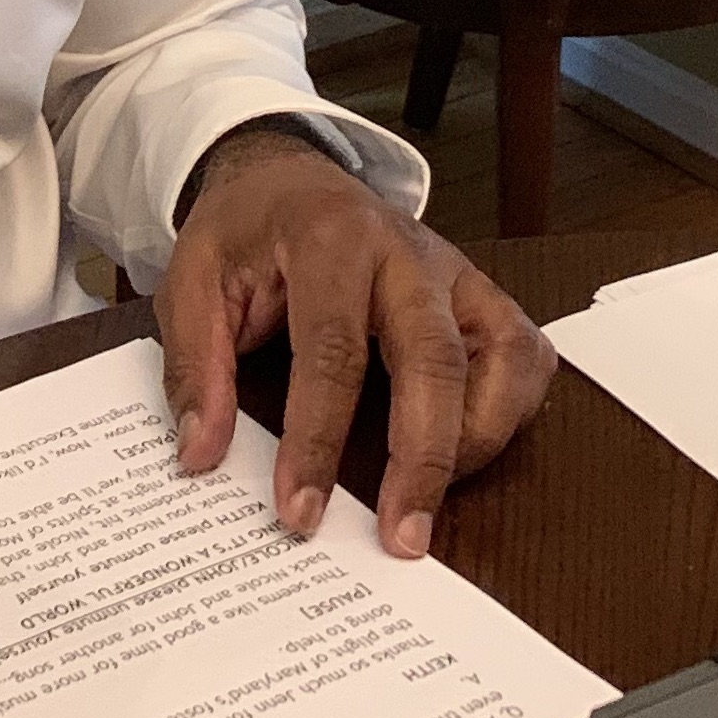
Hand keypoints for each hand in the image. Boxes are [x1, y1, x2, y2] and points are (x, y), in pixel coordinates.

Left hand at [155, 124, 557, 560]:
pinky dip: (509, 413)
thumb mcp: (192, 281)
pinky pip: (525, 356)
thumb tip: (201, 453)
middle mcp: (408, 251)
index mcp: (330, 239)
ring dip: (477, 441)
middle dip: (421, 459)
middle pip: (436, 359)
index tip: (298, 511)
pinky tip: (462, 452)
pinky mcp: (481, 294)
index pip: (334, 352)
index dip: (317, 439)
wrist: (288, 179)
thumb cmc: (245, 233)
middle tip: (400, 538)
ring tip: (428, 503)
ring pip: (504, 357)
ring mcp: (456, 272)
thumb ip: (195, 365)